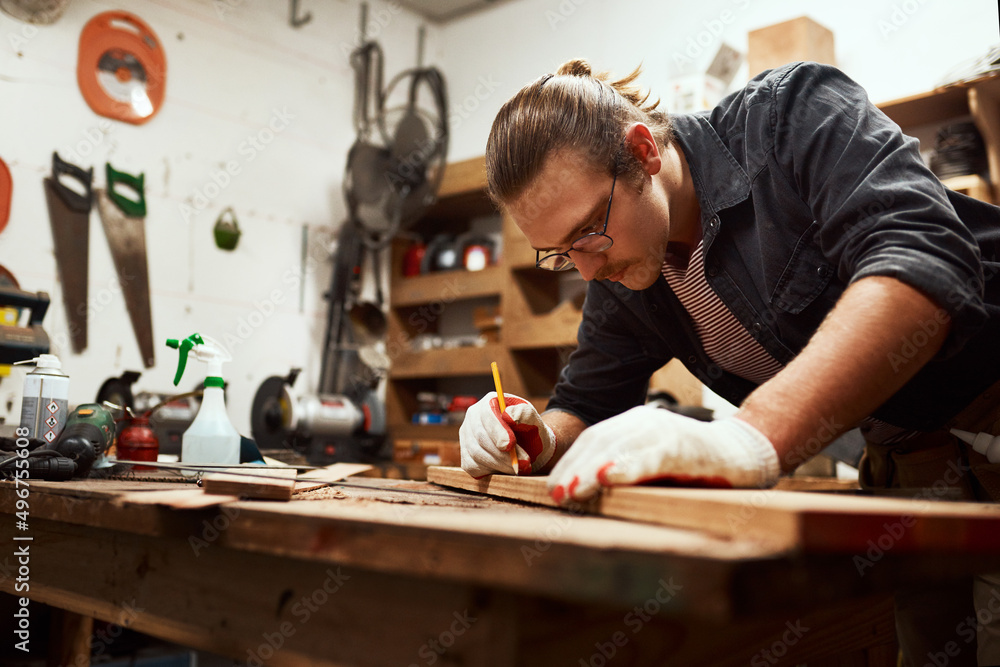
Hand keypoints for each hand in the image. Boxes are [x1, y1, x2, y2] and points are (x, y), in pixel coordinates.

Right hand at [459, 392, 555, 477]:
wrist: (528, 448)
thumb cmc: (531, 431)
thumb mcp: (534, 421)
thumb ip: (525, 414)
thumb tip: (509, 415)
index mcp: (490, 402)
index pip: (487, 414)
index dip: (497, 431)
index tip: (510, 445)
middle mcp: (473, 417)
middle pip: (480, 437)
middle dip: (502, 454)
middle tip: (523, 463)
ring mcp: (466, 436)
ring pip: (476, 453)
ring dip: (500, 464)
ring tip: (519, 467)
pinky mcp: (465, 455)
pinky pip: (472, 466)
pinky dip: (490, 471)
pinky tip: (505, 469)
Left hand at [546, 406, 779, 503]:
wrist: (744, 451)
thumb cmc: (694, 464)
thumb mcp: (651, 463)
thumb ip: (624, 469)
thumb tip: (584, 493)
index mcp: (632, 425)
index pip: (592, 441)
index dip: (571, 463)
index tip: (552, 489)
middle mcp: (643, 422)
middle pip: (599, 442)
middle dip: (574, 469)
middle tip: (555, 494)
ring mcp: (662, 431)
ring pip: (618, 447)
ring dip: (590, 470)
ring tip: (571, 490)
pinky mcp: (683, 446)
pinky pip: (649, 456)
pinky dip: (627, 466)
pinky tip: (608, 478)